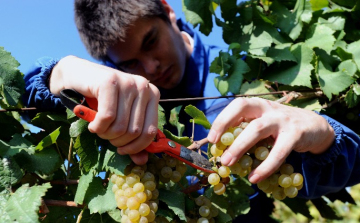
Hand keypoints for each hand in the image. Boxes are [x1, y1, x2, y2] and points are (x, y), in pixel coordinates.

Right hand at [51, 56, 159, 164]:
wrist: (76, 76)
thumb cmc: (101, 100)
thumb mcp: (120, 119)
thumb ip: (133, 139)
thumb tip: (142, 161)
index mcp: (153, 95)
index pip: (151, 131)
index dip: (136, 147)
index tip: (122, 149)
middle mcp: (144, 86)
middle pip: (134, 131)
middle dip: (117, 140)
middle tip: (106, 135)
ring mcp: (128, 82)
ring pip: (120, 126)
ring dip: (105, 134)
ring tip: (99, 128)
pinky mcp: (110, 81)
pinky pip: (107, 117)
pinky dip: (98, 127)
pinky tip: (93, 125)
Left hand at [207, 97, 334, 183]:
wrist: (314, 127)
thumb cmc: (280, 128)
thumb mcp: (262, 125)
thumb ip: (245, 132)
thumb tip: (220, 150)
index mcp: (257, 105)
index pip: (237, 105)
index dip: (222, 119)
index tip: (211, 138)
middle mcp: (268, 108)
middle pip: (243, 109)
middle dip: (225, 128)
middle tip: (215, 148)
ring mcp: (282, 119)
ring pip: (257, 128)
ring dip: (240, 146)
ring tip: (228, 163)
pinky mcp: (296, 133)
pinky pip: (278, 151)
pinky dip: (265, 166)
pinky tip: (255, 178)